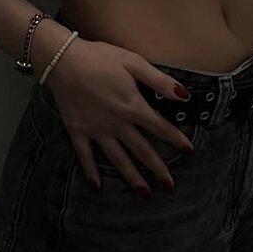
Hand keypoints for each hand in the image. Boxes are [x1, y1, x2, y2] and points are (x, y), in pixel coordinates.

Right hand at [44, 36, 195, 196]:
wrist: (64, 60)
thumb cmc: (100, 57)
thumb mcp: (133, 62)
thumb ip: (159, 80)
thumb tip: (184, 95)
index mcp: (132, 106)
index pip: (160, 127)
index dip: (176, 139)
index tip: (189, 150)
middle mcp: (117, 123)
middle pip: (142, 150)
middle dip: (157, 170)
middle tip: (169, 187)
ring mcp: (97, 130)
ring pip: (118, 159)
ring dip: (132, 178)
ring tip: (145, 194)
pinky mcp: (78, 131)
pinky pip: (85, 156)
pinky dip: (91, 172)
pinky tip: (96, 186)